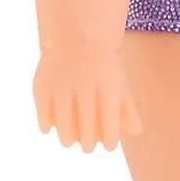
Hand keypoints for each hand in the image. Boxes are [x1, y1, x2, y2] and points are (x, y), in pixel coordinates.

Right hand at [32, 37, 141, 151]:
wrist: (78, 32)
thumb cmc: (104, 62)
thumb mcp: (119, 80)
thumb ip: (127, 106)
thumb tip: (137, 131)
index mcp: (108, 87)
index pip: (109, 127)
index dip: (109, 141)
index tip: (108, 145)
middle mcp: (84, 87)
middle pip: (86, 131)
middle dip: (88, 144)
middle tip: (88, 147)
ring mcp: (61, 85)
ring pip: (63, 127)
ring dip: (67, 138)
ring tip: (70, 141)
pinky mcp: (42, 85)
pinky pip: (44, 115)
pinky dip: (47, 124)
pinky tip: (51, 127)